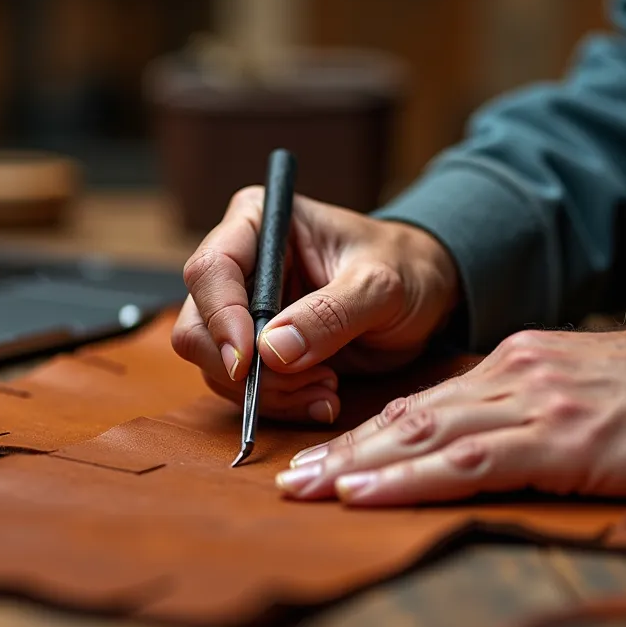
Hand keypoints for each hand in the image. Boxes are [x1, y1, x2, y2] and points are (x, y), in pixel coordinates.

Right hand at [172, 187, 460, 423]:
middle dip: (246, 368)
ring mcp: (244, 311)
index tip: (248, 361)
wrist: (426, 293)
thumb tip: (272, 350)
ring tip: (327, 388)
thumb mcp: (381, 285)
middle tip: (305, 382)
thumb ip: (331, 313)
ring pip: (217, 366)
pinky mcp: (258, 351)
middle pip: (198, 325)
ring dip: (270, 392)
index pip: (212, 269)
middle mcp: (241, 265)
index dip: (221, 318)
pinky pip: (245, 390)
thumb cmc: (406, 268)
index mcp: (259, 223)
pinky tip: (323, 398)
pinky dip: (281, 403)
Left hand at [273, 316, 625, 504]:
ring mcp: (537, 403)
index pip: (428, 401)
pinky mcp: (563, 438)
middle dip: (344, 449)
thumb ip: (544, 413)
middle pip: (410, 414)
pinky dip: (409, 477)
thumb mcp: (598, 395)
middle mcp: (516, 375)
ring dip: (358, 464)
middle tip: (288, 476)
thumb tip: (499, 446)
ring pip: (425, 433)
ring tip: (304, 488)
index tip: (328, 458)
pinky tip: (368, 490)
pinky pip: (469, 459)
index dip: (371, 431)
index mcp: (524, 365)